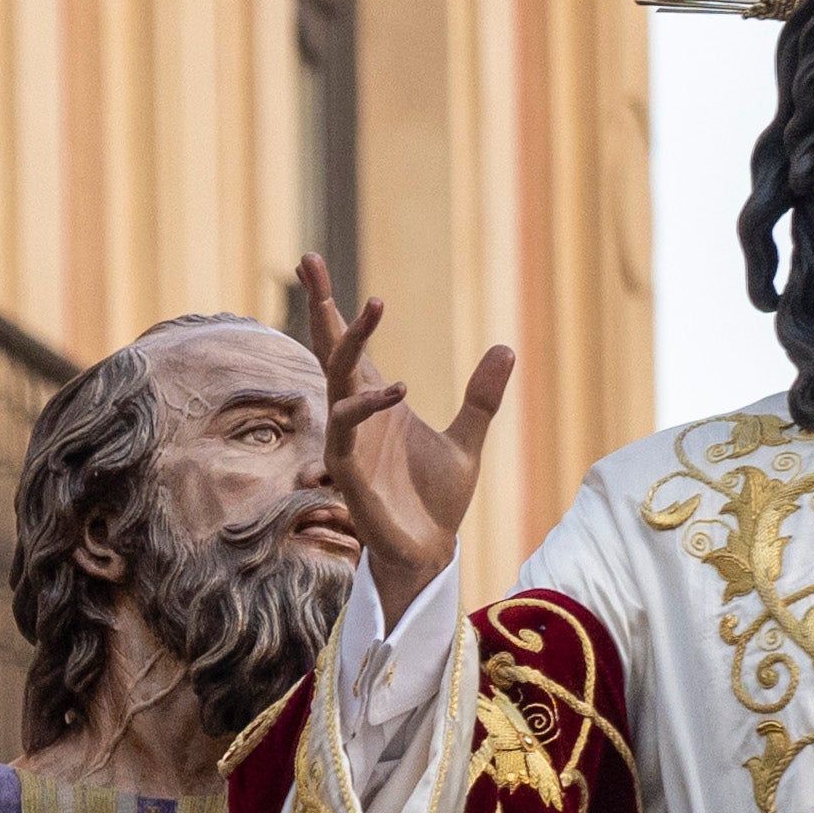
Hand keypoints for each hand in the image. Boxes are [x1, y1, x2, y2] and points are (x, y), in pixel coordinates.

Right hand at [281, 254, 514, 618]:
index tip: (313, 263)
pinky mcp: (349, 472)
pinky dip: (369, 405)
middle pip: (328, 348)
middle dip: (319, 304)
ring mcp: (348, 441)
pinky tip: (399, 389)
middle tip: (308, 259)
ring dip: (350, 340)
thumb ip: (481, 397)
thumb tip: (505, 347)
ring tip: (374, 303)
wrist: (429, 552)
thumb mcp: (468, 440)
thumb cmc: (436, 500)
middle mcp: (355, 415)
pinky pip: (348, 429)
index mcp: (375, 402)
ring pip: (336, 379)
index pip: (346, 345)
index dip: (331, 306)